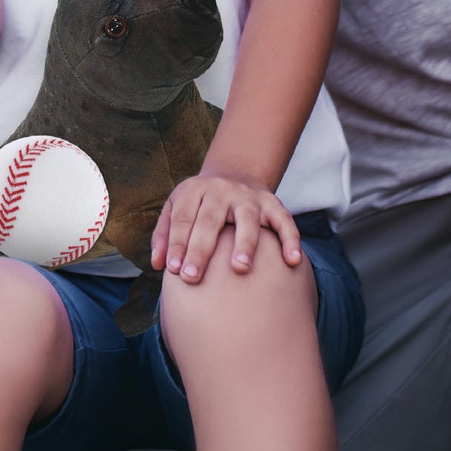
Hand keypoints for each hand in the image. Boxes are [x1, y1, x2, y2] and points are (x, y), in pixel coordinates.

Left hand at [150, 169, 303, 282]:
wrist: (234, 173)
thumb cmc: (200, 203)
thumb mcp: (177, 207)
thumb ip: (165, 235)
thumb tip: (158, 265)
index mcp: (194, 190)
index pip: (183, 218)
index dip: (177, 243)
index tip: (173, 271)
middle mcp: (222, 190)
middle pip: (210, 220)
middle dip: (200, 249)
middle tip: (192, 277)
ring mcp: (249, 197)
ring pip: (248, 219)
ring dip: (245, 242)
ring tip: (240, 267)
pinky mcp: (272, 203)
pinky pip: (284, 220)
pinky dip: (290, 239)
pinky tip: (292, 261)